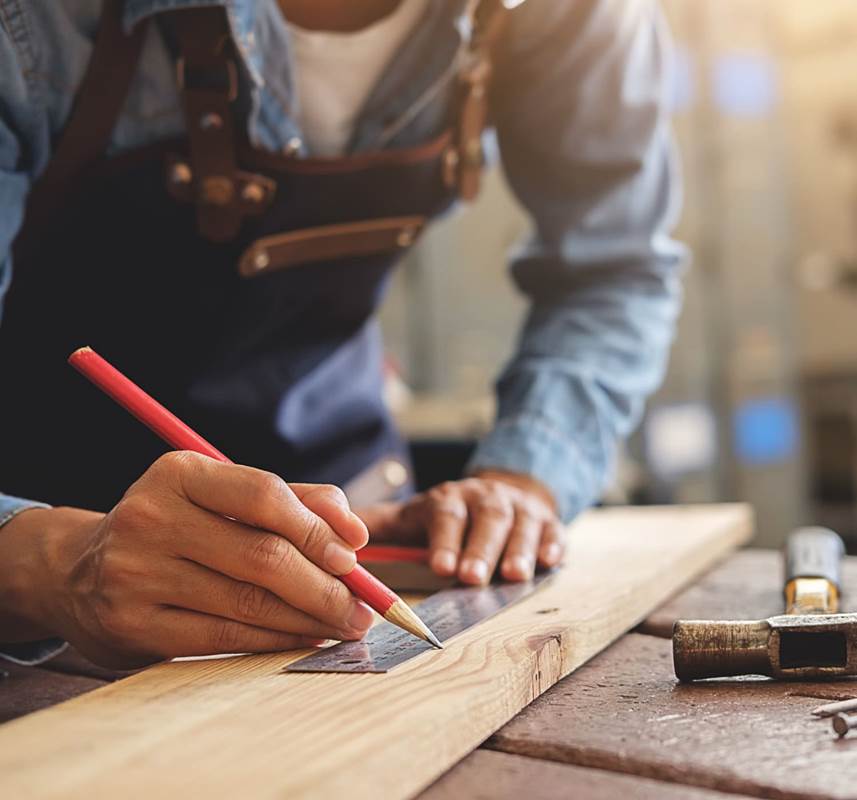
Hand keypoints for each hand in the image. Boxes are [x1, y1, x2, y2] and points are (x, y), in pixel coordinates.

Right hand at [0, 452, 374, 667]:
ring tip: (345, 624)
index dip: (318, 528)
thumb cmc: (175, 527)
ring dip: (309, 617)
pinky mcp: (134, 625)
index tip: (355, 555)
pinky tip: (305, 638)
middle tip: (364, 606)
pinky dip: (275, 640)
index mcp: (180, 474)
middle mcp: (152, 517)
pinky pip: (223, 637)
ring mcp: (137, 574)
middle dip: (326, 585)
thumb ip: (292, 501)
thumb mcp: (219, 496)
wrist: (78, 572)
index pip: (265, 496)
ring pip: (248, 602)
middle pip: (262, 555)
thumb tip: (353, 531)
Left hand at [357, 472, 564, 585]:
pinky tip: (550, 561)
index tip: (440, 566)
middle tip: (471, 578)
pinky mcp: (547, 522)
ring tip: (513, 576)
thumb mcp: (413, 517)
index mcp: (449, 499)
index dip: (444, 540)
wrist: (500, 495)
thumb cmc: (448, 516)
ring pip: (521, 525)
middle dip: (479, 549)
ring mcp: (519, 510)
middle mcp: (485, 499)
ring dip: (517, 550)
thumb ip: (378, 526)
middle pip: (485, 519)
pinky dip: (553, 545)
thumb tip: (331, 533)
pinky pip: (553, 531)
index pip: (446, 515)